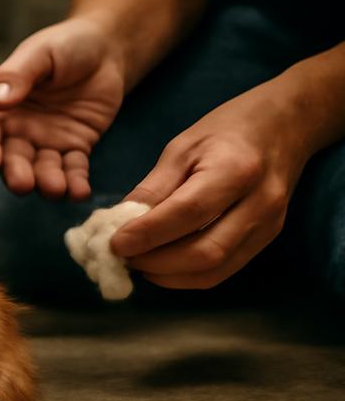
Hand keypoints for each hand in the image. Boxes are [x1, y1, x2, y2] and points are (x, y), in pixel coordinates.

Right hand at [0, 17, 126, 198]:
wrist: (107, 48)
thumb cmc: (65, 45)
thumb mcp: (39, 53)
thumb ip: (16, 76)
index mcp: (1, 106)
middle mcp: (19, 129)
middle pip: (11, 158)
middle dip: (15, 173)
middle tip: (23, 184)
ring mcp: (47, 141)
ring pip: (41, 169)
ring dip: (46, 183)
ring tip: (56, 190)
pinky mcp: (76, 147)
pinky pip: (73, 169)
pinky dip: (75, 183)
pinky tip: (80, 192)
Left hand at [109, 83, 311, 288]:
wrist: (285, 125)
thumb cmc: (227, 130)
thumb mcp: (182, 147)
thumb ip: (154, 188)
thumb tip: (121, 223)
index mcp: (235, 170)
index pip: (188, 213)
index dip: (148, 233)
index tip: (114, 243)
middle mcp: (259, 203)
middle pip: (205, 251)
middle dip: (156, 261)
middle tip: (122, 256)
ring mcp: (269, 225)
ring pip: (215, 269)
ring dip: (169, 274)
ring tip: (137, 262)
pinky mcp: (268, 238)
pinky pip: (225, 269)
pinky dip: (188, 275)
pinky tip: (162, 266)